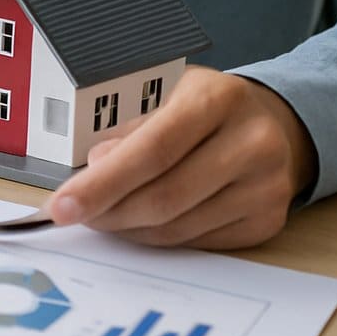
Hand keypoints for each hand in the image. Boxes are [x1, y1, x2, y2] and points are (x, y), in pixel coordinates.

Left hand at [44, 65, 318, 249]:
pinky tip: (138, 222)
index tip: (62, 205)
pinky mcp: (267, 220)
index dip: (102, 183)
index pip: (152, 150)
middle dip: (107, 212)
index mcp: (218, 99)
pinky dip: (158, 236)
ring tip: (101, 215)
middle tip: (72, 214)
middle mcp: (252, 143)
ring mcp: (266, 187)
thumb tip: (93, 168)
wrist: (274, 123)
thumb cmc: (206, 106)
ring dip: (128, 227)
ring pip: (177, 227)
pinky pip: (197, 241)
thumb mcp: (167, 94)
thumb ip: (130, 129)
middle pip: (164, 197)